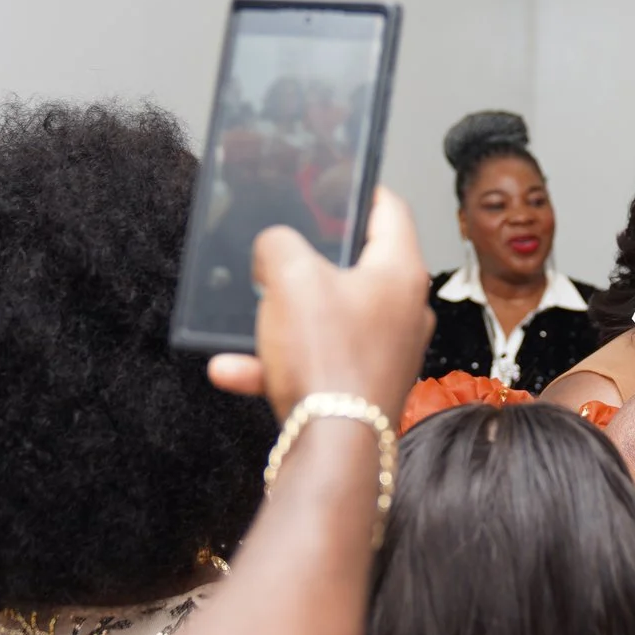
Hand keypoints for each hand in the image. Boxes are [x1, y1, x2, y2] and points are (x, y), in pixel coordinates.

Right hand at [205, 188, 432, 421]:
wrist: (332, 450)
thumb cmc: (328, 360)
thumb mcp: (289, 278)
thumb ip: (278, 245)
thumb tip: (275, 249)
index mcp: (400, 272)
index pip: (388, 209)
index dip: (356, 189)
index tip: (329, 184)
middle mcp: (402, 311)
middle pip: (354, 265)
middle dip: (307, 258)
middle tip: (278, 248)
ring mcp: (384, 351)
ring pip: (326, 317)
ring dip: (280, 316)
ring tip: (247, 314)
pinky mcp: (360, 386)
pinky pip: (312, 361)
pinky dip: (274, 361)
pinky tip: (233, 367)